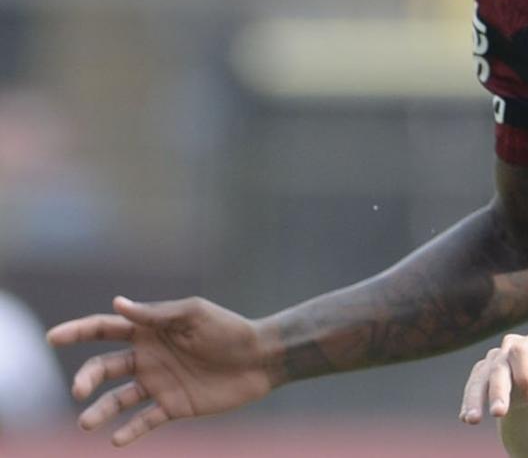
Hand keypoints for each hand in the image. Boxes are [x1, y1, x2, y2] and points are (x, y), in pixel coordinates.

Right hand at [46, 296, 275, 445]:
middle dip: (86, 378)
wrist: (261, 358)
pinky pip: (144, 421)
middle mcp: (148, 358)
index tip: (53, 337)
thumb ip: (156, 314)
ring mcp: (159, 384)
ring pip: (117, 400)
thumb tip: (117, 304)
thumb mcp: (194, 314)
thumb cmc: (229, 329)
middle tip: (79, 389)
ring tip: (86, 421)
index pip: (105, 329)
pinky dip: (129, 431)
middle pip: (103, 368)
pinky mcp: (173, 407)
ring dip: (100, 411)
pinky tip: (117, 438)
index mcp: (149, 331)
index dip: (77, 332)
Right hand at [460, 332, 527, 424]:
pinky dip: (469, 402)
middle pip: (499, 366)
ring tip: (473, 419)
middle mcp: (510, 347)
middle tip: (499, 413)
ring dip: (475, 399)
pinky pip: (473, 387)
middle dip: (498, 390)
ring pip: (480, 377)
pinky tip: (465, 418)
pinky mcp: (483, 374)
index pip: (522, 352)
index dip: (525, 374)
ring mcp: (494, 360)